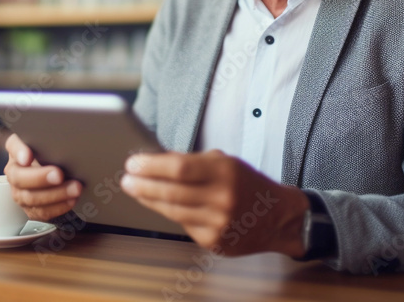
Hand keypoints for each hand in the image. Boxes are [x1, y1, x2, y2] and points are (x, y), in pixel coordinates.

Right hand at [3, 134, 81, 220]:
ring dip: (55, 195)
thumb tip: (65, 136)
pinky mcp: (30, 209)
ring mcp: (20, 192)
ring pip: (31, 198)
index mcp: (17, 150)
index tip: (28, 156)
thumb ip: (50, 138)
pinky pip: (41, 212)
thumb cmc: (50, 153)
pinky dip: (58, 207)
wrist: (51, 170)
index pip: (13, 146)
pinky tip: (71, 200)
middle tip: (59, 174)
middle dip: (40, 178)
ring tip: (74, 188)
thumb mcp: (48, 141)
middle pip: (20, 178)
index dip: (19, 152)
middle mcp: (15, 172)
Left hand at [119, 150, 308, 256]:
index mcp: (225, 171)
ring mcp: (218, 223)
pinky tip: (162, 205)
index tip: (133, 163)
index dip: (151, 166)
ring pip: (172, 211)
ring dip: (148, 199)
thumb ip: (193, 162)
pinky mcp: (214, 241)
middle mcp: (222, 198)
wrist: (277, 217)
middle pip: (170, 191)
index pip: (178, 168)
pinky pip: (183, 225)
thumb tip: (155, 161)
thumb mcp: (226, 163)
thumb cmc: (247, 184)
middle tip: (126, 178)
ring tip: (135, 189)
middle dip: (142, 184)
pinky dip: (170, 214)